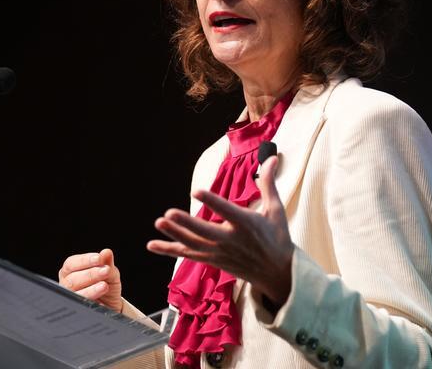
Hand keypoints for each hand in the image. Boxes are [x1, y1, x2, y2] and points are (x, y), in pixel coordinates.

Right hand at [58, 248, 122, 311]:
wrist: (111, 304)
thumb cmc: (107, 283)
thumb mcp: (110, 273)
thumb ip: (107, 263)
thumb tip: (106, 252)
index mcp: (70, 271)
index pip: (71, 264)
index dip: (84, 260)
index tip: (98, 258)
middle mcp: (66, 284)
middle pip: (72, 279)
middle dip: (90, 274)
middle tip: (105, 271)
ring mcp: (70, 299)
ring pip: (74, 294)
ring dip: (91, 289)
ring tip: (104, 286)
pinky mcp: (76, 311)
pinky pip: (80, 307)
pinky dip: (91, 302)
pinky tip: (101, 301)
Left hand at [147, 156, 293, 307]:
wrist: (278, 273)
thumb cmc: (277, 238)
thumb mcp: (276, 210)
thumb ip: (268, 183)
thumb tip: (271, 157)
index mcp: (247, 225)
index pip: (227, 211)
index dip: (211, 201)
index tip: (196, 192)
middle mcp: (231, 240)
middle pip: (204, 231)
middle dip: (186, 224)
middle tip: (168, 214)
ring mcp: (219, 252)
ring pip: (193, 244)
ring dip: (174, 234)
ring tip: (159, 222)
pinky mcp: (212, 260)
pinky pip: (188, 254)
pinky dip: (169, 250)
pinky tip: (153, 244)